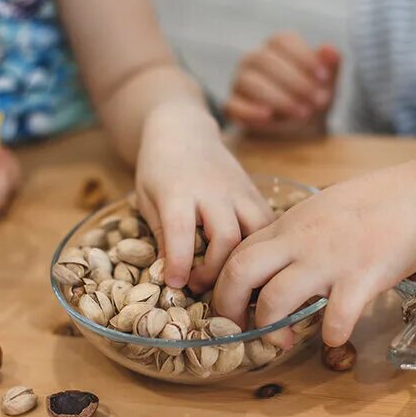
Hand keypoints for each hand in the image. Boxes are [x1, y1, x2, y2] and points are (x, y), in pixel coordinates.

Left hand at [135, 104, 273, 290]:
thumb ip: (161, 234)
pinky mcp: (254, 192)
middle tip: (199, 285)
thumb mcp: (147, 199)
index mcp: (177, 191)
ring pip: (255, 231)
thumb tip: (172, 276)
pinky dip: (262, 245)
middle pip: (226, 235)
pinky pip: (268, 223)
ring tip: (227, 275)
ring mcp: (237, 190)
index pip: (180, 230)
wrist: (183, 131)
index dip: (180, 262)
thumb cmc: (159, 169)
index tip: (177, 284)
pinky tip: (247, 259)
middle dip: (215, 269)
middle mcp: (212, 190)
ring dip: (244, 259)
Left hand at [213, 161, 415, 346]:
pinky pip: (335, 318)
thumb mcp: (317, 210)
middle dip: (229, 308)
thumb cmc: (371, 203)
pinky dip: (330, 336)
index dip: (221, 285)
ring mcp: (328, 260)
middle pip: (240, 274)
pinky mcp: (361, 277)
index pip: (236, 254)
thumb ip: (291, 236)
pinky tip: (334, 338)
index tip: (227, 307)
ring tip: (283, 340)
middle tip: (241, 328)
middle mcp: (299, 242)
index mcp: (287, 226)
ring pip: (275, 299)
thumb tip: (270, 264)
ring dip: (272, 328)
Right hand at [226, 31, 340, 135]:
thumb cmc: (312, 99)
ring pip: (250, 81)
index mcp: (276, 46)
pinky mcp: (232, 105)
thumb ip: (330, 66)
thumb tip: (330, 49)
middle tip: (318, 101)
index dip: (303, 57)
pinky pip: (234, 105)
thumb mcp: (327, 84)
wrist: (298, 133)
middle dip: (295, 82)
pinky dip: (251, 111)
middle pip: (266, 60)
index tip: (324, 78)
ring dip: (278, 98)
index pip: (282, 40)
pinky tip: (269, 117)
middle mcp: (254, 59)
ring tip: (302, 113)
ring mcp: (240, 81)